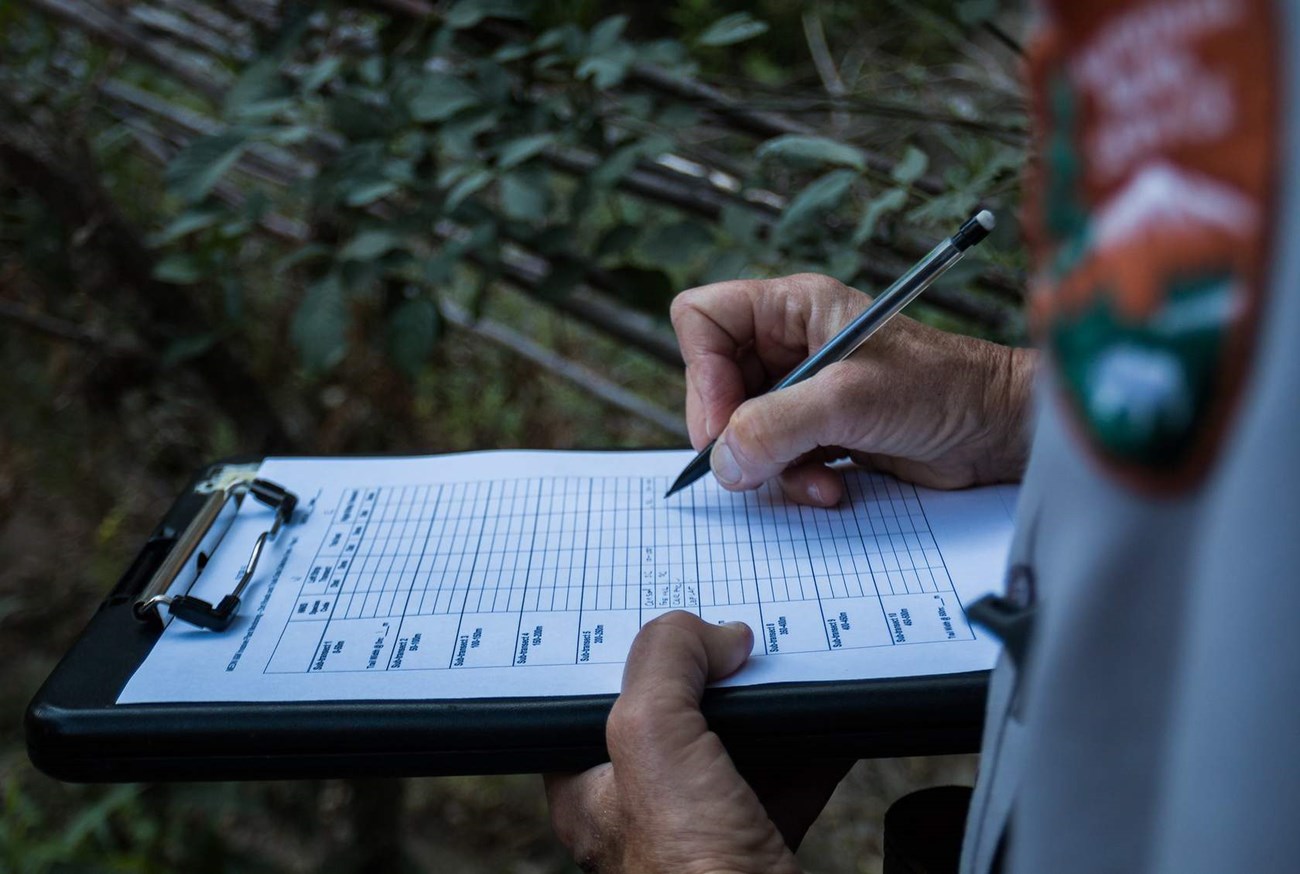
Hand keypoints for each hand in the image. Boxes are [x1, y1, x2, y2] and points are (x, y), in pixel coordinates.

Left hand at [545, 612, 847, 873]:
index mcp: (590, 782)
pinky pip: (789, 772)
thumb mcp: (653, 739)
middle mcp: (643, 803)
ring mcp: (704, 823)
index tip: (672, 615)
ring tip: (789, 661)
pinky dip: (813, 742)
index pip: (599, 692)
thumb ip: (665, 664)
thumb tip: (715, 635)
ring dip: (769, 701)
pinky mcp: (760, 839)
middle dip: (713, 669)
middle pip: (677, 709)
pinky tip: (829, 714)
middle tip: (738, 633)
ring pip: (737, 739)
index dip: (634, 649)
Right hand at [671, 273, 1035, 503]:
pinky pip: (773, 459)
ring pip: (741, 429)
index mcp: (792, 308)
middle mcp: (790, 344)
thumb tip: (722, 461)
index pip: (704, 320)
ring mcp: (803, 390)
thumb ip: (776, 427)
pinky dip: (794, 480)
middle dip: (734, 432)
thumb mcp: (850, 401)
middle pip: (715, 383)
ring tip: (812, 477)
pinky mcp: (819, 431)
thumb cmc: (942, 389)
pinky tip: (831, 486)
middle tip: (752, 465)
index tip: (725, 421)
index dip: (702, 372)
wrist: (999, 433)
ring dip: (769, 465)